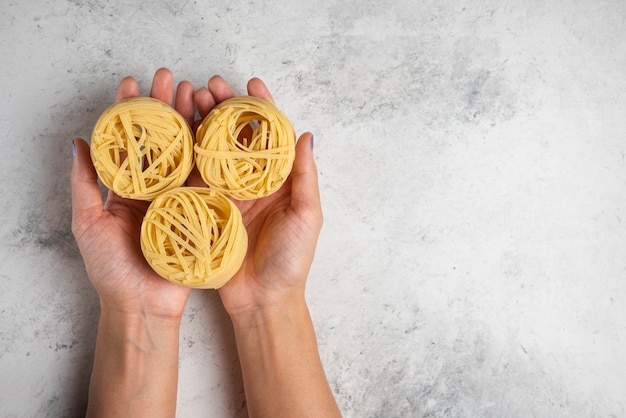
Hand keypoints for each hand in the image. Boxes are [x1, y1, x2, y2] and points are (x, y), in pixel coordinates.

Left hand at [71, 68, 195, 319]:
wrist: (143, 306)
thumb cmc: (110, 270)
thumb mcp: (88, 223)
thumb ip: (84, 183)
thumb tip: (77, 143)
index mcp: (127, 188)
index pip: (130, 140)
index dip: (131, 110)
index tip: (133, 83)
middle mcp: (156, 188)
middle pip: (163, 139)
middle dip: (165, 106)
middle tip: (170, 77)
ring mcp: (181, 198)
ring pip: (188, 152)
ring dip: (191, 121)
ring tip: (196, 92)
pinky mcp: (202, 210)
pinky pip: (209, 178)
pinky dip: (213, 153)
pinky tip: (217, 128)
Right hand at [191, 76, 322, 317]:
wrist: (263, 300)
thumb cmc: (291, 261)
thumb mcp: (307, 216)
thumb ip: (305, 177)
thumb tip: (306, 134)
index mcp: (278, 181)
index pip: (270, 135)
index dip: (261, 107)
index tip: (251, 83)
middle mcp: (252, 182)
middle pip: (236, 136)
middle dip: (225, 108)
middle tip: (210, 86)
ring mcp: (227, 194)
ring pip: (213, 150)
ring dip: (202, 123)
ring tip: (190, 99)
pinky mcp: (206, 209)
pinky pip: (195, 177)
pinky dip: (186, 155)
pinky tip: (176, 133)